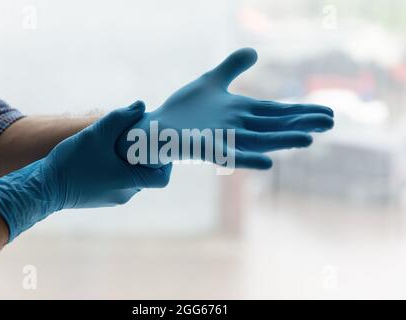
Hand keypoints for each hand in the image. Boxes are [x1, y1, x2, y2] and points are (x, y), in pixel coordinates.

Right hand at [0, 101, 171, 240]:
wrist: (43, 187)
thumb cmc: (72, 161)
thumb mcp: (97, 134)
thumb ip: (120, 118)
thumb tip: (140, 105)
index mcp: (130, 182)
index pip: (162, 177)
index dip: (165, 161)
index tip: (157, 144)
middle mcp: (125, 194)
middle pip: (148, 175)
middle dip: (146, 157)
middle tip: (139, 139)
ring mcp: (113, 198)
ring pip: (133, 178)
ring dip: (131, 162)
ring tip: (121, 145)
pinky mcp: (102, 198)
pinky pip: (119, 182)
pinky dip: (119, 170)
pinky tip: (107, 155)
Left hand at [116, 48, 333, 168]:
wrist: (156, 126)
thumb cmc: (184, 109)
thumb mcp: (212, 82)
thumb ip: (233, 66)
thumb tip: (255, 51)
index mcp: (241, 112)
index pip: (276, 111)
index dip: (300, 111)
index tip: (327, 111)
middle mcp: (237, 127)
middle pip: (274, 124)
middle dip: (301, 122)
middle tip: (331, 121)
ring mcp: (223, 139)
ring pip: (259, 140)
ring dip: (283, 140)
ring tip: (310, 139)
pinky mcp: (206, 149)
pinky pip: (230, 157)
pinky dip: (249, 160)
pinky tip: (268, 163)